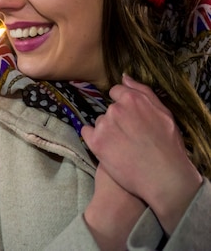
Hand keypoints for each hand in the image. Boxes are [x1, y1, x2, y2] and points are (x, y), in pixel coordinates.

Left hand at [81, 74, 202, 233]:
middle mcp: (115, 110)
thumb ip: (142, 91)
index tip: (130, 118)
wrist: (163, 177)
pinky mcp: (95, 143)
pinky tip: (108, 148)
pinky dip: (94, 139)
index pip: (116, 92)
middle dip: (117, 119)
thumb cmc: (168, 145)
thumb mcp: (164, 113)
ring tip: (123, 146)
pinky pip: (87, 133)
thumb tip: (124, 77)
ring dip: (107, 130)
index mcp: (132, 99)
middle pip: (109, 109)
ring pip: (100, 122)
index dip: (123, 104)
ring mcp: (104, 126)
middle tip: (131, 136)